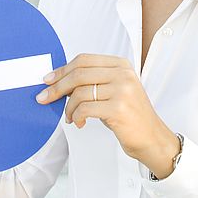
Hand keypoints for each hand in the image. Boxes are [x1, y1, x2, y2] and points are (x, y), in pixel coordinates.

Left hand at [35, 54, 181, 178]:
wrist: (152, 138)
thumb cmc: (131, 116)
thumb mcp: (115, 91)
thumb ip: (94, 81)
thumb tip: (59, 80)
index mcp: (121, 65)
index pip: (84, 60)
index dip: (62, 69)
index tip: (48, 80)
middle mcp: (123, 74)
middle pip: (79, 74)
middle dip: (57, 87)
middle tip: (45, 98)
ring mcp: (122, 90)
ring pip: (79, 93)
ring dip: (68, 108)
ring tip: (71, 117)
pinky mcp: (118, 108)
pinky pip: (84, 109)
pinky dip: (76, 117)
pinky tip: (80, 123)